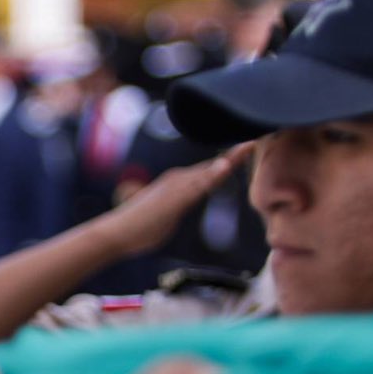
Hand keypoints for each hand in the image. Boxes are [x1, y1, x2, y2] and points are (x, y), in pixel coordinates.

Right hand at [90, 140, 255, 256]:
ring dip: (229, 158)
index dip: (229, 161)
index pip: (209, 171)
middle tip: (256, 140)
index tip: (247, 150)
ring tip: (249, 145)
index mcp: (177, 184)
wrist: (116, 233)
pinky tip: (227, 165)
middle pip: (213, 166)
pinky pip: (198, 185)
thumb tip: (172, 210)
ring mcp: (176, 188)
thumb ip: (173, 209)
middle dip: (235, 154)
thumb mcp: (162, 216)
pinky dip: (213, 174)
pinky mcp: (174, 199)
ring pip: (208, 171)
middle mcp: (178, 180)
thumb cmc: (136, 229)